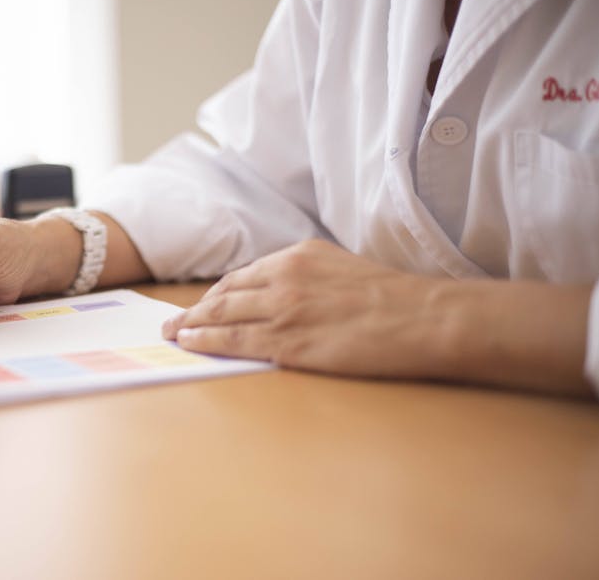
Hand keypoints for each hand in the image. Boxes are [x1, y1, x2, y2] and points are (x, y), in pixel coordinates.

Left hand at [162, 239, 441, 377]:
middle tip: (173, 321)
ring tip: (173, 333)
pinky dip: (206, 341)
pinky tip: (191, 344)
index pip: (245, 275)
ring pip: (221, 315)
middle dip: (196, 308)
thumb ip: (309, 277)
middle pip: (225, 293)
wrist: (425, 318)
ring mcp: (283, 308)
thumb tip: (285, 295)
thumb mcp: (344, 269)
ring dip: (191, 325)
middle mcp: (283, 276)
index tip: (205, 303)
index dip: (219, 293)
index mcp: (299, 255)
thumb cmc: (395, 299)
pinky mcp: (288, 341)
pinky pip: (233, 341)